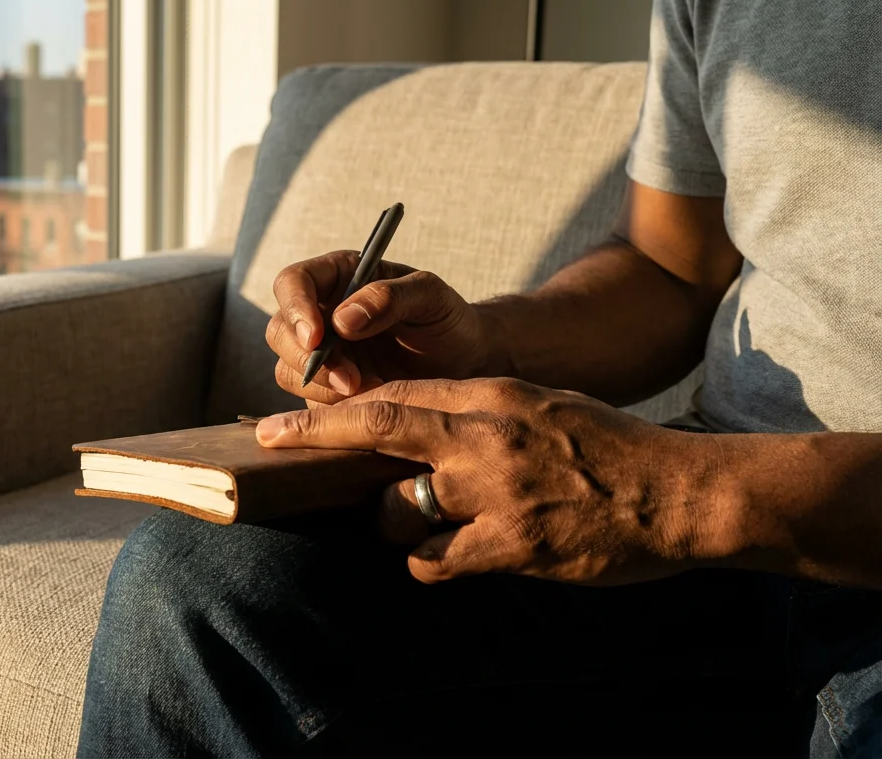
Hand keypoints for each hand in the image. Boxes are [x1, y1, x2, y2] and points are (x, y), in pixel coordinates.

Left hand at [255, 378, 720, 585]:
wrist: (682, 493)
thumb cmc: (610, 448)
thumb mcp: (541, 404)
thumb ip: (477, 411)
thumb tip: (414, 425)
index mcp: (493, 395)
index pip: (394, 397)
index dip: (332, 411)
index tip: (284, 419)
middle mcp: (485, 438)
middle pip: (378, 433)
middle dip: (315, 439)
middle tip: (273, 442)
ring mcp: (496, 493)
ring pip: (396, 509)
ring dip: (391, 519)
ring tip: (416, 520)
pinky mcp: (511, 546)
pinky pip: (433, 560)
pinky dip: (427, 560)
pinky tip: (445, 556)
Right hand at [266, 251, 500, 406]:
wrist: (464, 362)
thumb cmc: (446, 319)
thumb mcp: (430, 296)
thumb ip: (389, 297)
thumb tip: (341, 319)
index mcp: (338, 277)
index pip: (293, 283)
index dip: (295, 308)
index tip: (316, 337)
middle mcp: (320, 313)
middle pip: (279, 331)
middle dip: (308, 358)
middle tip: (352, 379)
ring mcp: (320, 354)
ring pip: (287, 369)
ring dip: (322, 386)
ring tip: (372, 390)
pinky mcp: (325, 389)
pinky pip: (308, 402)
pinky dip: (334, 409)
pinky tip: (371, 403)